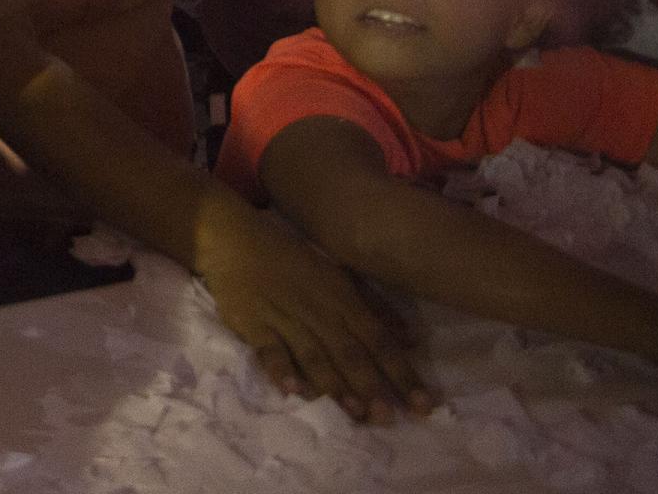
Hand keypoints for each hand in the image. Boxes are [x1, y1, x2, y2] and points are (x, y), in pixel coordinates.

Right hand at [193, 195, 431, 420]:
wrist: (233, 237)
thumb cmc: (290, 259)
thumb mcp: (337, 276)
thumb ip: (374, 308)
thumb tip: (410, 339)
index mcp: (342, 300)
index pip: (379, 341)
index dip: (402, 373)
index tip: (424, 404)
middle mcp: (319, 311)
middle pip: (349, 352)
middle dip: (371, 385)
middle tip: (388, 418)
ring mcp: (285, 317)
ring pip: (314, 355)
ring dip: (334, 384)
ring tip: (354, 413)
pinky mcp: (252, 323)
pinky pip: (268, 349)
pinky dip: (281, 369)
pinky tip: (293, 390)